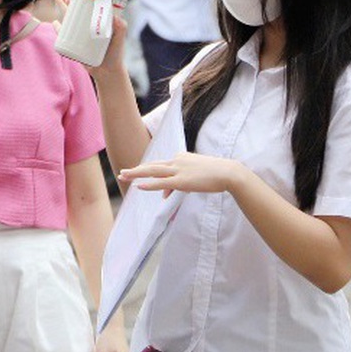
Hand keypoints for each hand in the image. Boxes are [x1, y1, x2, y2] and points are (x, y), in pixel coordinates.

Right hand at [51, 0, 129, 79]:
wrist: (107, 72)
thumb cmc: (116, 53)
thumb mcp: (120, 38)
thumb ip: (120, 27)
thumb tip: (115, 18)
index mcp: (98, 17)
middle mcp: (87, 22)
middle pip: (74, 4)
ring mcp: (79, 32)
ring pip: (68, 15)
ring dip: (61, 5)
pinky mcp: (73, 43)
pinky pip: (62, 34)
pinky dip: (58, 28)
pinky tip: (55, 22)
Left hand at [119, 151, 242, 197]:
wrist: (228, 173)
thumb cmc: (215, 174)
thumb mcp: (194, 176)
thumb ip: (178, 184)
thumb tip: (165, 194)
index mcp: (180, 157)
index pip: (161, 166)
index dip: (152, 175)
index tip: (143, 182)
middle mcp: (177, 161)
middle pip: (151, 165)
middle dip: (136, 170)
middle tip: (122, 173)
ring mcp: (178, 170)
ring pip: (152, 171)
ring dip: (136, 174)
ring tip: (123, 176)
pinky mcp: (182, 181)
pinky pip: (161, 183)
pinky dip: (149, 185)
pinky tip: (138, 186)